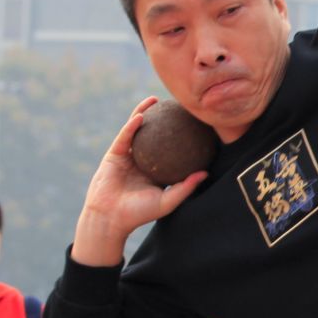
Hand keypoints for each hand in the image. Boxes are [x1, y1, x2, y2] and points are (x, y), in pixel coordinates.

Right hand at [73, 98, 209, 264]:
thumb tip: (206, 173)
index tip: (193, 122)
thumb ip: (186, 187)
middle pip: (154, 134)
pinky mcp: (114, 154)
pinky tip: (141, 115)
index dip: (180, 134)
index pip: (170, 148)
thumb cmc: (139, 213)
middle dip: (163, 118)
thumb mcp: (168, 200)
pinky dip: (131, 125)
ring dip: (144, 112)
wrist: (111, 217)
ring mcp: (128, 155)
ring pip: (137, 130)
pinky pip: (125, 136)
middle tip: (176, 104)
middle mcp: (142, 160)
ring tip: (155, 99)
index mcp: (156, 170)